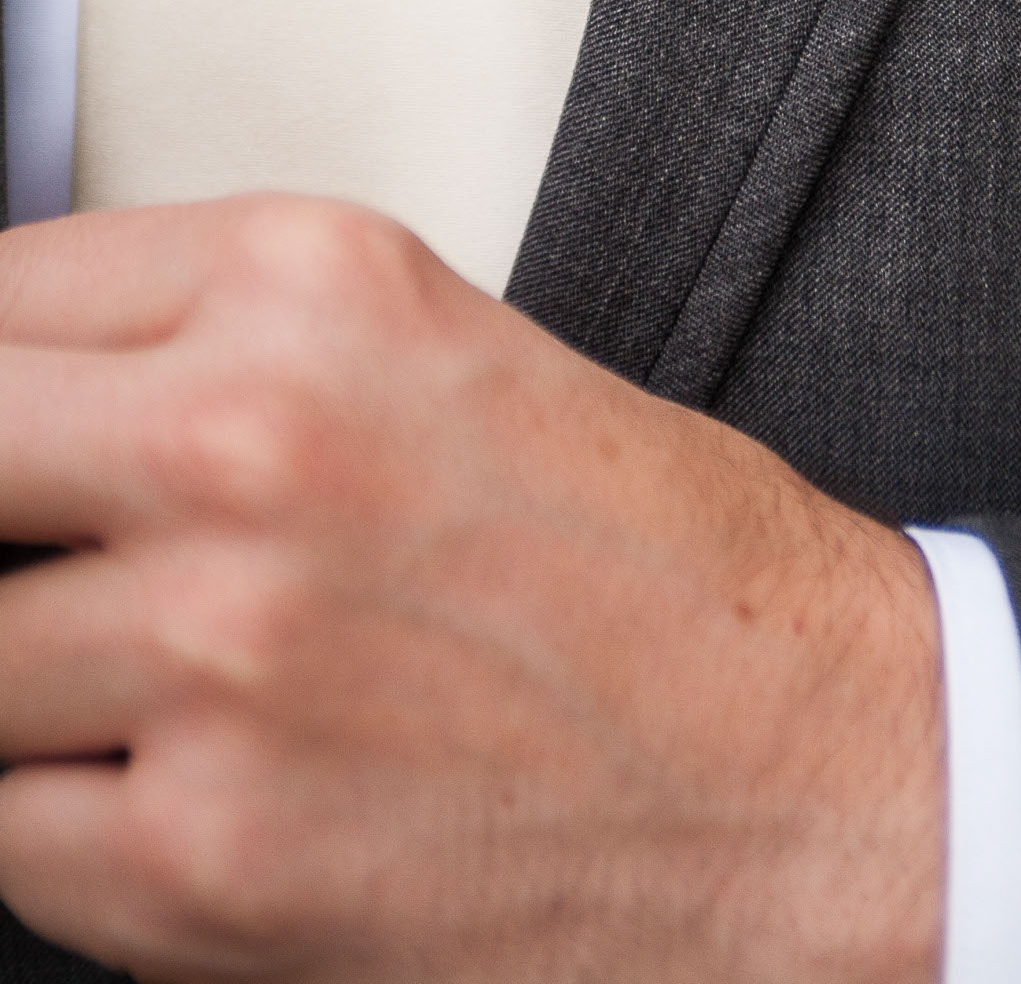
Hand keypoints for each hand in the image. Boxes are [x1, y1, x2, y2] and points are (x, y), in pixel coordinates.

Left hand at [0, 197, 944, 982]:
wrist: (820, 774)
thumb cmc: (661, 574)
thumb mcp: (439, 352)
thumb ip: (219, 346)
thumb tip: (27, 400)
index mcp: (311, 280)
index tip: (9, 434)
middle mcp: (246, 439)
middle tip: (58, 568)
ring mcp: (213, 650)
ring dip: (30, 693)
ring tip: (148, 694)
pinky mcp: (201, 858)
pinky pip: (7, 834)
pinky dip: (71, 829)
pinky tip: (196, 797)